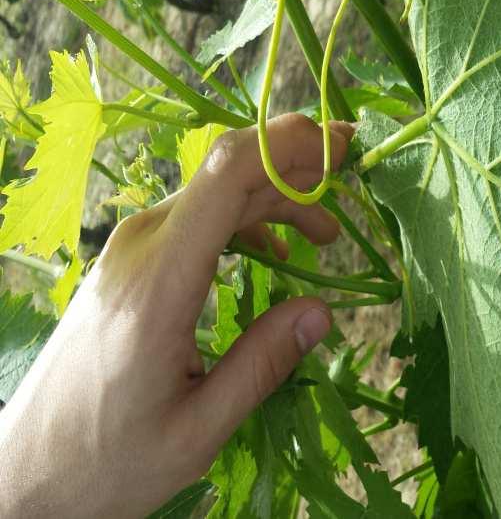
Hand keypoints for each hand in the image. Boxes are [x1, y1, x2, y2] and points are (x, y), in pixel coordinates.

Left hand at [0, 114, 352, 517]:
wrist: (26, 470)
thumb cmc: (109, 459)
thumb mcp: (197, 429)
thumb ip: (262, 364)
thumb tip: (323, 311)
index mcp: (160, 281)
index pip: (227, 175)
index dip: (290, 145)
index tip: (344, 145)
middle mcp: (142, 246)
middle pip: (230, 175)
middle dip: (298, 166)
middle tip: (354, 177)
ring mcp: (131, 249)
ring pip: (215, 195)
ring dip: (276, 199)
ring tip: (326, 234)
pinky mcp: (130, 261)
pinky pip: (196, 219)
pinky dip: (245, 221)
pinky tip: (274, 253)